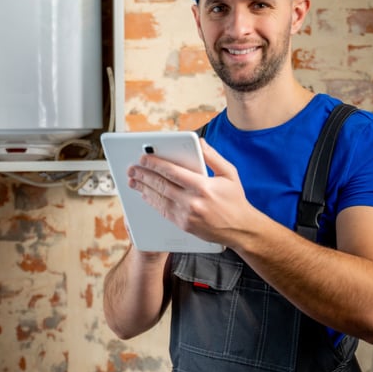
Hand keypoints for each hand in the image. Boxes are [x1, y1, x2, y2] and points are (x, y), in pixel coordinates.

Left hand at [127, 138, 252, 244]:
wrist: (240, 229)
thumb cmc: (235, 199)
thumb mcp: (229, 173)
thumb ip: (212, 156)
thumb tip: (199, 142)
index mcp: (203, 186)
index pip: (172, 172)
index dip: (155, 164)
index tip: (144, 158)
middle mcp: (192, 201)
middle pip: (161, 185)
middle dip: (144, 175)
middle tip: (132, 169)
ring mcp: (186, 215)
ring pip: (159, 199)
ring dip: (143, 189)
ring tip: (133, 181)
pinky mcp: (184, 225)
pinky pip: (163, 211)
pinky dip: (152, 202)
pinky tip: (145, 195)